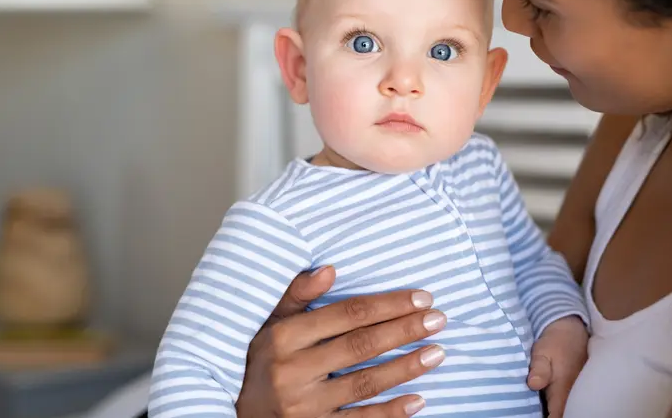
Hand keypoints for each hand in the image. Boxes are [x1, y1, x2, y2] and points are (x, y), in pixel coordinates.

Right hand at [235, 266, 446, 417]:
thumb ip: (296, 295)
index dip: (386, 304)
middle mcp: (293, 370)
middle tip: (438, 319)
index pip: (345, 314)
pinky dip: (390, 412)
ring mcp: (303, 406)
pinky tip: (417, 399)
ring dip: (405, 368)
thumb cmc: (258, 363)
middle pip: (360, 345)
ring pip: (364, 383)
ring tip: (437, 353)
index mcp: (283, 337)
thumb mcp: (267, 324)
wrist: (233, 414)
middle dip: (404, 330)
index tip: (420, 297)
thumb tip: (330, 269)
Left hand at [527, 316, 588, 417]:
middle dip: (552, 416)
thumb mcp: (542, 351)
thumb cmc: (554, 342)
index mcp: (564, 389)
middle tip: (531, 414)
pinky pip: (569, 403)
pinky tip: (548, 407)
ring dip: (556, 411)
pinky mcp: (576, 390)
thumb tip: (534, 384)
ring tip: (541, 410)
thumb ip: (539, 369)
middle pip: (564, 414)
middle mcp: (573, 395)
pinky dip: (560, 407)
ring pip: (567, 410)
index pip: (557, 416)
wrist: (572, 330)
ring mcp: (577, 393)